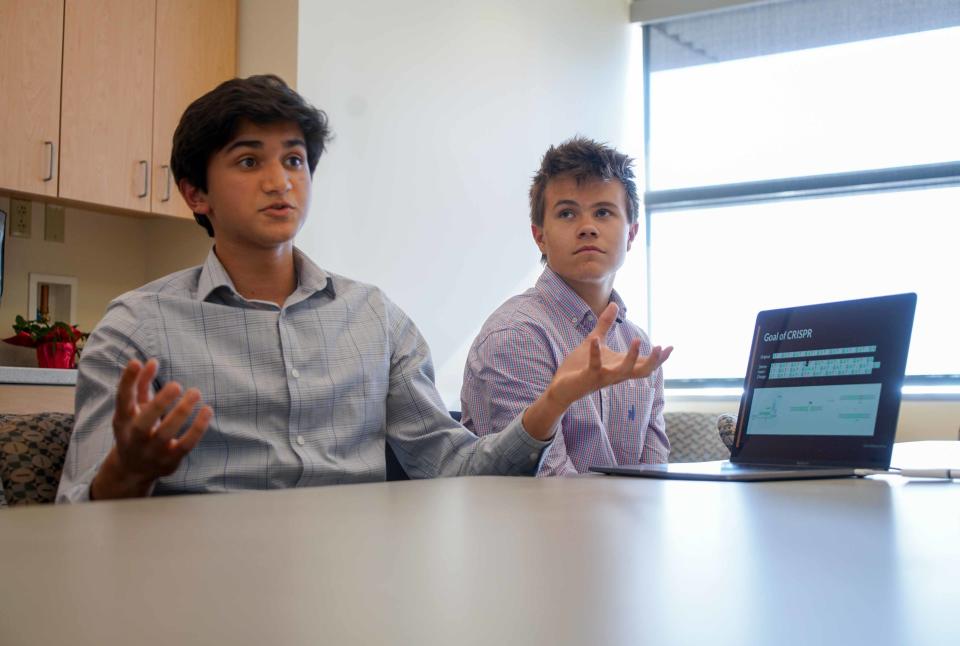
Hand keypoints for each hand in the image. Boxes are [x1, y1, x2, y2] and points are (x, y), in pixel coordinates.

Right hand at [91, 358, 211, 499]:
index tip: (136, 361)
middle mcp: (134, 438)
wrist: (133, 470)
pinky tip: (207, 410)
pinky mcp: (170, 460)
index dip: (127, 381)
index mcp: (123, 421)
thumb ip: (141, 385)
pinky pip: (185, 445)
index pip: (122, 400)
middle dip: (160, 403)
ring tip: (195, 392)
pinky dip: (197, 428)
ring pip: (165, 434)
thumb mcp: (134, 409)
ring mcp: (151, 452)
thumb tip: (152, 361)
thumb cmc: (136, 430)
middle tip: (176, 385)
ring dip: (181, 413)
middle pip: (144, 423)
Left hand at [548, 302, 672, 408]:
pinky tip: (596, 340)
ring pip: (624, 372)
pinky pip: (595, 366)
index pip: (644, 365)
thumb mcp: (594, 340)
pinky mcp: (588, 377)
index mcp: (619, 365)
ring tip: (637, 341)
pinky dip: (596, 352)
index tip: (670, 347)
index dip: (658, 358)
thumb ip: (605, 324)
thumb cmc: (579, 365)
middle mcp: (615, 374)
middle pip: (641, 371)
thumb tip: (615, 304)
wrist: (561, 385)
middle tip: (662, 348)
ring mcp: (603, 377)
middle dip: (654, 361)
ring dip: (632, 358)